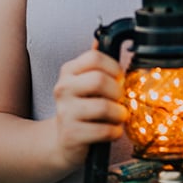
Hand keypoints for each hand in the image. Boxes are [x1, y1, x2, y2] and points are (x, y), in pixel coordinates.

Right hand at [52, 42, 126, 169]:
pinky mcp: (71, 135)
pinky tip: (111, 130)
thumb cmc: (82, 109)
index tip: (119, 79)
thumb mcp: (86, 83)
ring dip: (119, 114)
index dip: (114, 67)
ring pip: (104, 107)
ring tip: (117, 117)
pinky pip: (104, 130)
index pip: (95, 57)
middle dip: (117, 92)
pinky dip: (114, 131)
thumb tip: (99, 39)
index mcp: (69, 71)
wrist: (64, 142)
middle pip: (99, 80)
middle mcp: (63, 88)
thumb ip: (95, 64)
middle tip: (119, 100)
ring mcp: (64, 112)